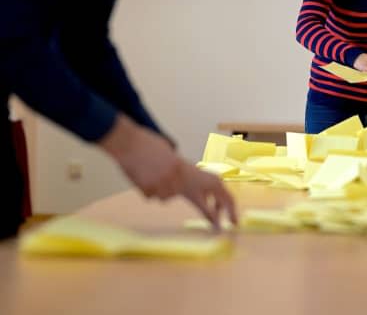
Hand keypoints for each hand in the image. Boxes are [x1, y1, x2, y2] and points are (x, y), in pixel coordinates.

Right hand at [100, 116, 237, 228]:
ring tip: (154, 172)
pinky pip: (154, 195)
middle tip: (221, 227)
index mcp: (191, 170)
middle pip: (203, 204)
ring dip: (165, 188)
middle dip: (213, 216)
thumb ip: (185, 173)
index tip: (233, 218)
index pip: (216, 188)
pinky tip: (144, 175)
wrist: (129, 143)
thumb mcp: (174, 158)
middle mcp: (181, 181)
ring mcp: (164, 189)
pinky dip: (150, 188)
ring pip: (170, 196)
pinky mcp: (150, 193)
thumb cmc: (151, 146)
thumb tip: (196, 189)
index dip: (227, 204)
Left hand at [178, 162, 238, 228]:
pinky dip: (212, 201)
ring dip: (218, 206)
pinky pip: (214, 192)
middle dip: (227, 211)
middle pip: (226, 198)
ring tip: (214, 216)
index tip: (234, 224)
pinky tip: (206, 206)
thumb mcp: (198, 201)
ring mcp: (213, 179)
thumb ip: (208, 214)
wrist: (176, 171)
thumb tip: (216, 227)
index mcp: (218, 186)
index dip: (233, 213)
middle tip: (228, 222)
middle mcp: (218, 181)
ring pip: (220, 196)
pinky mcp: (207, 179)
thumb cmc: (187, 185)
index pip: (230, 201)